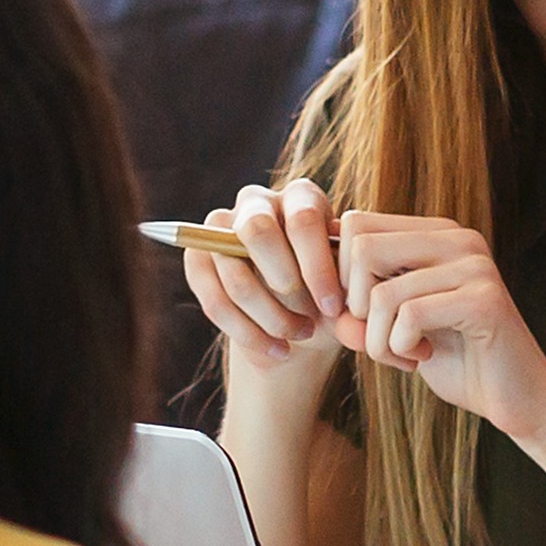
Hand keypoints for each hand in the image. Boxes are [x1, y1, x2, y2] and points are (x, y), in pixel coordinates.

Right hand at [190, 180, 355, 387]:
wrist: (304, 324)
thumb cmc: (331, 297)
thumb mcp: (347, 288)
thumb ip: (347, 280)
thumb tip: (346, 286)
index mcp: (301, 196)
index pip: (302, 220)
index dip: (316, 267)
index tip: (332, 307)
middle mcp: (257, 202)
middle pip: (257, 230)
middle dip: (284, 283)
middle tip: (307, 317)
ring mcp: (220, 229)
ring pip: (234, 275)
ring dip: (270, 317)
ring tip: (298, 337)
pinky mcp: (197, 259)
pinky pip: (214, 301)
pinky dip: (247, 333)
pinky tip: (277, 349)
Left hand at [340, 215, 545, 449]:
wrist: (519, 402)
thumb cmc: (454, 361)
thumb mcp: (392, 329)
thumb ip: (358, 308)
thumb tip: (325, 295)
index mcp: (436, 233)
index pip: (356, 223)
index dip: (339, 276)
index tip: (358, 317)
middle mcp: (457, 237)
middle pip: (360, 247)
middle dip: (353, 306)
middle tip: (379, 338)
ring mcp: (474, 264)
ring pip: (380, 292)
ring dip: (377, 340)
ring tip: (403, 355)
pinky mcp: (484, 299)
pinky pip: (408, 316)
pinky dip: (399, 348)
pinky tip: (422, 359)